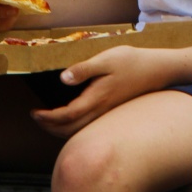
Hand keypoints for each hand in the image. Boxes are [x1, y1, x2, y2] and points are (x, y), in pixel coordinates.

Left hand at [30, 44, 173, 137]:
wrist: (158, 70)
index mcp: (96, 99)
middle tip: (36, 117)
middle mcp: (100, 111)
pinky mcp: (111, 112)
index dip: (47, 118)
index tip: (34, 112)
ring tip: (48, 120)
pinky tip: (70, 117)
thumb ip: (84, 69)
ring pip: (79, 131)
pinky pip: (87, 127)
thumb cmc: (132, 62)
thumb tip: (63, 79)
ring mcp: (107, 114)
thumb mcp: (107, 59)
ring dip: (60, 129)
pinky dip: (73, 127)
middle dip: (49, 127)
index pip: (66, 116)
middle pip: (69, 130)